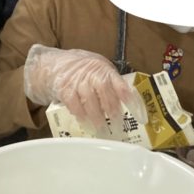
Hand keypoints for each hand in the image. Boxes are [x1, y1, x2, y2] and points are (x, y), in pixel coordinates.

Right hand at [23, 45, 146, 128]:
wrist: (54, 65)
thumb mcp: (99, 70)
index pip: (121, 86)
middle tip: (119, 126)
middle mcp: (92, 74)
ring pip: (90, 100)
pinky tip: (85, 122)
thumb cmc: (83, 70)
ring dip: (97, 117)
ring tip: (102, 129)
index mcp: (105, 70)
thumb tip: (128, 103)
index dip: (131, 101)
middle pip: (105, 93)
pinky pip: (74, 104)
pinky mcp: (64, 89)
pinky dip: (80, 115)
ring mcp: (77, 81)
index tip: (139, 116)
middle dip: (113, 111)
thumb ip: (111, 84)